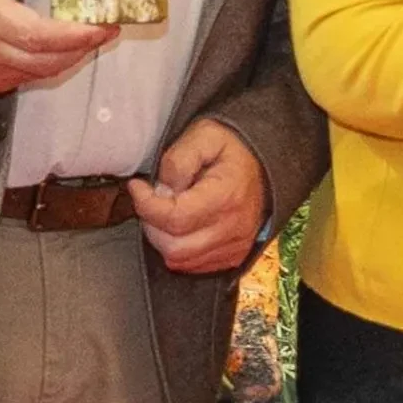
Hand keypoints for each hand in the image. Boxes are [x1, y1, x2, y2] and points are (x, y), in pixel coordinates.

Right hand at [0, 0, 112, 95]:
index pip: (40, 35)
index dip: (76, 35)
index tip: (102, 25)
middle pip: (46, 60)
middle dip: (83, 48)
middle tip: (105, 29)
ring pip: (36, 74)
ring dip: (66, 59)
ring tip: (86, 38)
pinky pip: (20, 79)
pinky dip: (42, 67)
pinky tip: (53, 50)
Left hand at [136, 116, 269, 274]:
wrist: (264, 165)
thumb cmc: (232, 148)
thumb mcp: (204, 136)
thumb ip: (177, 161)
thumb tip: (161, 191)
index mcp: (227, 197)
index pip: (174, 218)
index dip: (146, 205)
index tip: (137, 187)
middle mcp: (233, 228)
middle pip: (174, 246)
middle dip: (152, 224)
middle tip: (151, 200)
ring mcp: (234, 247)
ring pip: (179, 260)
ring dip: (162, 238)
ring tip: (165, 212)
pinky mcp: (232, 257)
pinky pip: (192, 266)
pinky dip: (177, 249)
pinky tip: (179, 226)